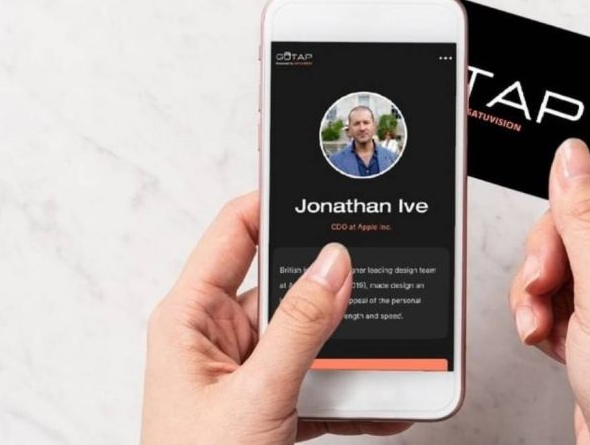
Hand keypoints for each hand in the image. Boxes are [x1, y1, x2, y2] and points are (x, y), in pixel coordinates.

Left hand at [141, 192, 410, 443]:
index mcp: (191, 317)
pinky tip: (388, 399)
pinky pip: (319, 381)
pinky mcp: (270, 402)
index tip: (325, 186)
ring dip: (352, 348)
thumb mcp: (254, 396)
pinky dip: (352, 391)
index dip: (276, 200)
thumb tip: (334, 264)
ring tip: (397, 348)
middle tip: (382, 274)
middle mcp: (217, 335)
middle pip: (286, 284)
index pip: (235, 232)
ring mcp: (246, 370)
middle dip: (335, 288)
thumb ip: (298, 328)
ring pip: (310, 336)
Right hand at [509, 140, 589, 443]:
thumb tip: (572, 159)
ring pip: (571, 247)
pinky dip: (544, 306)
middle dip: (555, 247)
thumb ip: (586, 221)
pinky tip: (547, 335)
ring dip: (542, 282)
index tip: (554, 192)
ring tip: (539, 317)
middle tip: (543, 278)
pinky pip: (565, 282)